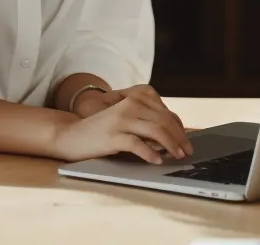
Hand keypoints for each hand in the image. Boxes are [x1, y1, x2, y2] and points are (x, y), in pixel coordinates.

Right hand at [52, 89, 194, 164]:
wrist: (71, 135)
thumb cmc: (103, 130)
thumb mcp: (127, 119)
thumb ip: (147, 121)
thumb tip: (177, 135)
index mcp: (136, 98)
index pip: (166, 112)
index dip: (180, 128)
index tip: (187, 142)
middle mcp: (129, 105)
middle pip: (164, 120)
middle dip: (179, 138)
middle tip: (187, 152)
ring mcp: (121, 119)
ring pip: (155, 130)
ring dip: (170, 145)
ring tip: (177, 157)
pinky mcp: (112, 136)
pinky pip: (137, 144)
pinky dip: (150, 153)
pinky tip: (157, 161)